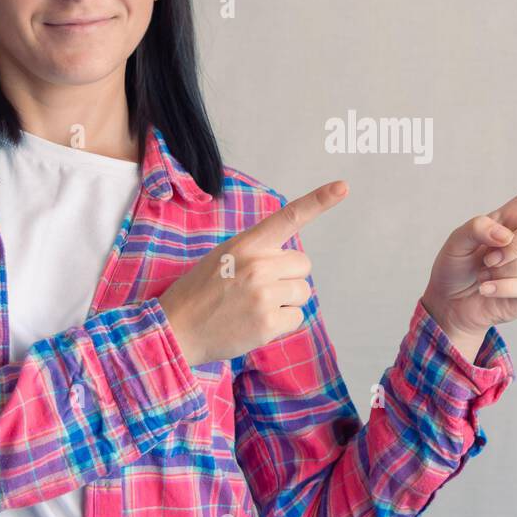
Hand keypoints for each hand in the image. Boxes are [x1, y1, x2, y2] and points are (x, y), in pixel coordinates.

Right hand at [159, 180, 348, 364]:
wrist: (174, 330)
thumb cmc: (200, 292)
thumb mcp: (223, 257)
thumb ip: (257, 252)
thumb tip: (291, 261)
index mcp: (246, 244)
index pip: (288, 216)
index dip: (319, 201)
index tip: (342, 187)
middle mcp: (258, 265)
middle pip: (303, 265)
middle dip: (289, 277)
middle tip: (259, 288)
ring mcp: (264, 295)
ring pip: (302, 292)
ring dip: (285, 301)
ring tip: (253, 307)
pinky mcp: (268, 323)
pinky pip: (296, 318)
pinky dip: (281, 324)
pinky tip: (255, 323)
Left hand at [420, 141, 516, 352]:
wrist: (450, 303)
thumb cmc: (455, 266)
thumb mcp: (456, 240)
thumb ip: (476, 228)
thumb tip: (505, 236)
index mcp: (514, 215)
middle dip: (515, 244)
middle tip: (488, 258)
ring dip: (501, 269)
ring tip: (485, 274)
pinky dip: (502, 287)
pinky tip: (487, 289)